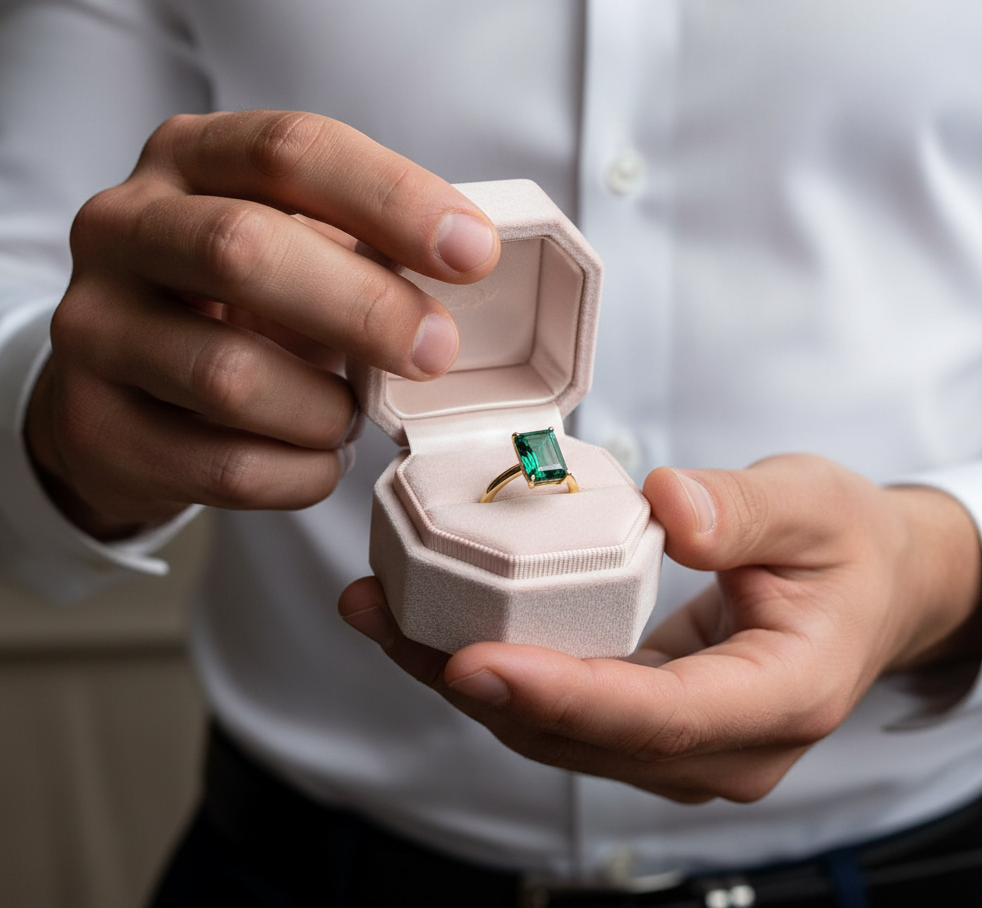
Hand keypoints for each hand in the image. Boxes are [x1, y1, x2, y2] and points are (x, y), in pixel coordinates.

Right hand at [25, 111, 498, 538]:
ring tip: (348, 414)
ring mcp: (94, 328)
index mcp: (187, 158)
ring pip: (229, 375)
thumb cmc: (235, 302)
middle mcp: (122, 228)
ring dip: (324, 408)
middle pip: (243, 250)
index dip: (392, 198)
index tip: (473, 252)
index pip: (290, 150)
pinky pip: (224, 465)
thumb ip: (363, 244)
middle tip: (436, 350)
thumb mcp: (292, 242)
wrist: (125, 385)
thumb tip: (467, 266)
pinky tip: (316, 458)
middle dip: (364, 307)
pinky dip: (299, 472)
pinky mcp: (94, 425)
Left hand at [339, 454, 981, 802]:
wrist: (870, 587)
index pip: (657, 716)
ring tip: (382, 614)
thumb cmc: (847, 548)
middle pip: (581, 735)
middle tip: (386, 619)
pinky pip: (559, 708)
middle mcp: (725, 746)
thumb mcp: (815, 506)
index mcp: (781, 697)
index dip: (560, 696)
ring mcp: (682, 746)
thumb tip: (668, 507)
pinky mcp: (647, 722)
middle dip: (474, 684)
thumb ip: (745, 510)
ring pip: (554, 732)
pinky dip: (493, 669)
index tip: (469, 662)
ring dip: (461, 677)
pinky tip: (432, 625)